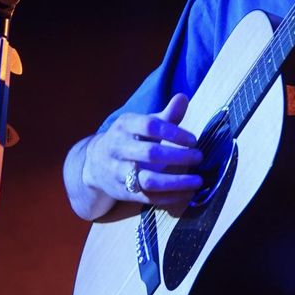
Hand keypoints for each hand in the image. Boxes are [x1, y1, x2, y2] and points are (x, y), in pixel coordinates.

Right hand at [81, 93, 203, 207]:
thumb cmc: (130, 138)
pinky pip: (149, 197)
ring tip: (198, 180)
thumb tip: (183, 97)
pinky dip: (170, 197)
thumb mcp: (143, 123)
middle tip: (199, 157)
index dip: (174, 133)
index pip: (150, 126)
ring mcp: (118, 172)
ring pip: (148, 180)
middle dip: (178, 156)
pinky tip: (188, 193)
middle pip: (150, 153)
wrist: (94, 163)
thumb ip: (166, 115)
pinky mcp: (123, 192)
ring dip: (176, 182)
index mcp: (125, 125)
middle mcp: (118, 148)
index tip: (194, 140)